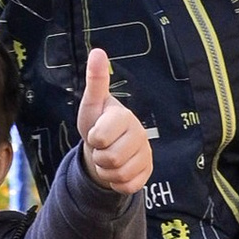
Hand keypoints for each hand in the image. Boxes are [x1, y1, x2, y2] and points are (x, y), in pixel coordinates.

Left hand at [75, 46, 151, 195]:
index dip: (93, 138)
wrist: (105, 147)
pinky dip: (116, 183)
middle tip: (101, 147)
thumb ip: (96, 80)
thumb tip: (98, 51)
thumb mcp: (92, 104)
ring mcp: (146, 155)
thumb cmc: (97, 123)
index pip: (100, 137)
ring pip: (118, 175)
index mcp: (125, 117)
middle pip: (110, 159)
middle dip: (98, 157)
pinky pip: (127, 186)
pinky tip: (117, 170)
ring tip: (107, 158)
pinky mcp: (147, 173)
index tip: (96, 131)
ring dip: (105, 171)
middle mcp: (140, 134)